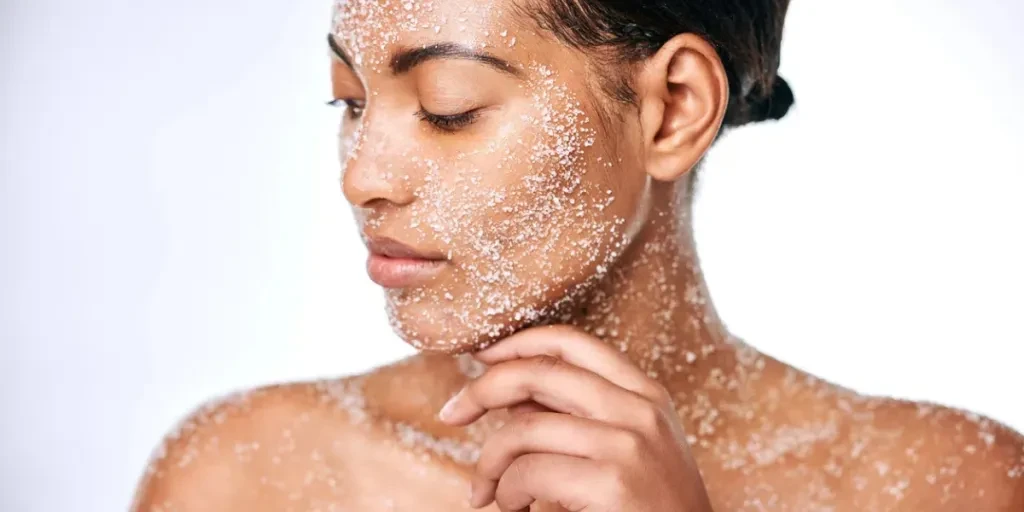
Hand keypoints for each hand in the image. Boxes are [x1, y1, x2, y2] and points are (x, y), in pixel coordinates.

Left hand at [438, 325, 714, 511]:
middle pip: (538, 372)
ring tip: (488, 495)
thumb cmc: (649, 511)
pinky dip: (507, 495)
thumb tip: (509, 397)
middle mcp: (640, 410)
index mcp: (645, 394)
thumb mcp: (625, 451)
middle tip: (451, 413)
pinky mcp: (612, 483)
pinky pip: (528, 474)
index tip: (481, 358)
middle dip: (481, 388)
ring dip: (489, 465)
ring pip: (522, 430)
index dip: (517, 342)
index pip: (572, 341)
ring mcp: (629, 445)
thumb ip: (574, 418)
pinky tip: (516, 511)